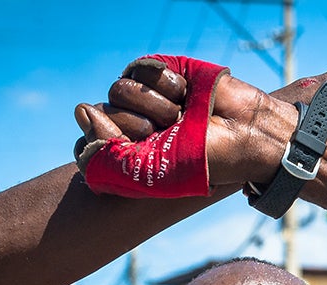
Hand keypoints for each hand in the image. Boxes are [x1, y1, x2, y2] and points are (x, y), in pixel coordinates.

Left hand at [77, 61, 292, 188]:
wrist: (246, 132)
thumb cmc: (203, 161)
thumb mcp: (152, 174)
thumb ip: (106, 153)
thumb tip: (80, 109)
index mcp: (124, 155)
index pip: (86, 141)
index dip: (109, 142)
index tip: (142, 148)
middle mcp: (130, 126)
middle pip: (102, 112)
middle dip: (139, 125)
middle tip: (171, 133)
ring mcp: (143, 99)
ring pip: (118, 89)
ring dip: (155, 104)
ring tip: (181, 115)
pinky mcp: (159, 75)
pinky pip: (140, 68)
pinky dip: (164, 82)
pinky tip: (184, 93)